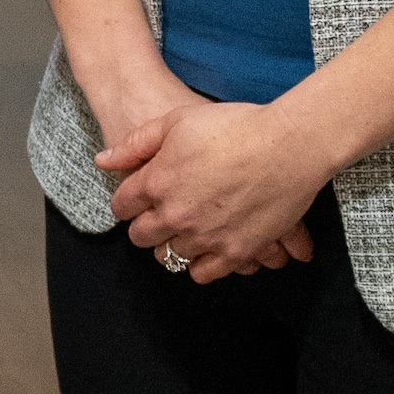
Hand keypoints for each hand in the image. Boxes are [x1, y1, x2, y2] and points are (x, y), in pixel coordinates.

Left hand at [102, 97, 330, 283]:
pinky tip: (206, 251)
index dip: (127, 202)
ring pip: (170, 257)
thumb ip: (136, 143)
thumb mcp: (177, 120)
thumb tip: (104, 161)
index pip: (122, 206)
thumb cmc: (235, 125)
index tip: (135, 200)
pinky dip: (201, 266)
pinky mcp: (235, 252)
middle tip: (156, 218)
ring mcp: (205, 237)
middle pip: (141, 237)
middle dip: (145, 227)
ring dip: (173, 245)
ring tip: (185, 231)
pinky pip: (204, 273)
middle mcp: (175, 215)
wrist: (289, 144)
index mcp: (156, 182)